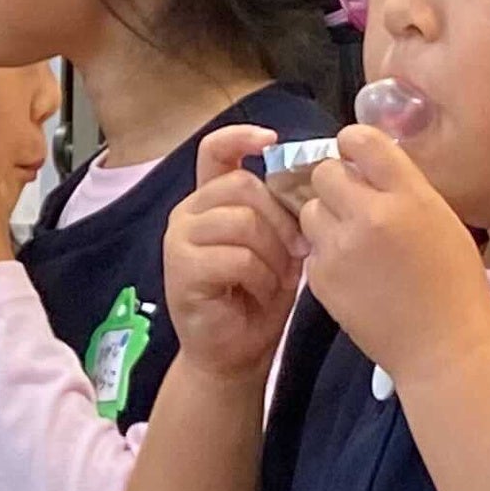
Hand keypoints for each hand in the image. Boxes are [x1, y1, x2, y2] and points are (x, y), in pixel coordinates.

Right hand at [162, 127, 302, 378]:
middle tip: (296, 252)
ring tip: (276, 280)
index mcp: (211, 199)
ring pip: (242, 221)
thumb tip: (309, 182)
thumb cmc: (259, 298)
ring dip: (273, 254)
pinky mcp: (182, 269)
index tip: (271, 141)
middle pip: (243, 186)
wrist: (235, 353)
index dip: (241, 137)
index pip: (215, 150)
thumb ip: (281, 212)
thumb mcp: (279, 246)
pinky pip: (236, 257)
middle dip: (281, 220)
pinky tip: (260, 294)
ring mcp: (180, 239)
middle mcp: (189, 212)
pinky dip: (260, 278)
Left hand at [294, 125, 489, 383]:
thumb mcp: (444, 221)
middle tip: (354, 206)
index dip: (354, 145)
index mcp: (408, 195)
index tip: (357, 158)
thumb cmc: (457, 286)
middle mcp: (370, 215)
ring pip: (310, 210)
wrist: (445, 350)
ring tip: (353, 242)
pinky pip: (311, 250)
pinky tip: (352, 274)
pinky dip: (325, 256)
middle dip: (337, 184)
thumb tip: (371, 167)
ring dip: (326, 219)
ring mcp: (340, 249)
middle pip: (325, 172)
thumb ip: (406, 189)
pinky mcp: (321, 280)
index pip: (361, 139)